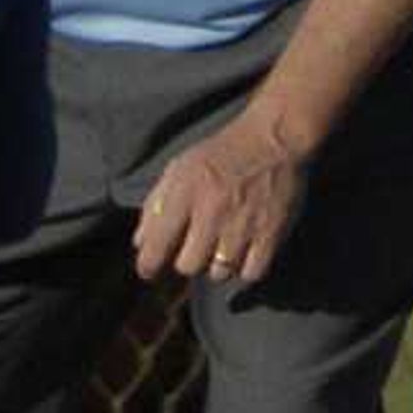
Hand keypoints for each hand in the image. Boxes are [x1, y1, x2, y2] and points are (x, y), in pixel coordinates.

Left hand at [130, 111, 310, 289]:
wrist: (273, 139)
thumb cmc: (220, 154)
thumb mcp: (178, 169)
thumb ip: (155, 205)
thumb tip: (140, 243)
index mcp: (184, 194)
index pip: (157, 244)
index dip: (148, 265)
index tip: (149, 271)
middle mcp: (211, 211)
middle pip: (188, 265)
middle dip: (186, 263)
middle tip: (193, 252)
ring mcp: (242, 224)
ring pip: (220, 273)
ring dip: (216, 267)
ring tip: (220, 251)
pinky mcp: (271, 232)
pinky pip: (252, 272)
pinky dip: (245, 269)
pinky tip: (243, 255)